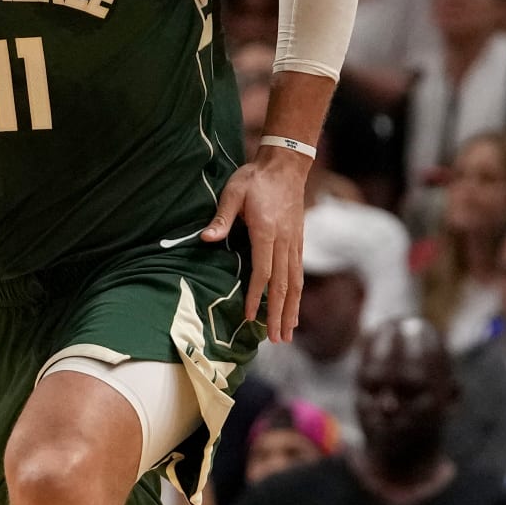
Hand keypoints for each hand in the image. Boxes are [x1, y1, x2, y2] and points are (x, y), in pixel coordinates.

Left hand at [201, 148, 311, 341]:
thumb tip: (206, 238)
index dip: (255, 296)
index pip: (262, 271)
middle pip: (282, 285)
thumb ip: (222, 217)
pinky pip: (298, 273)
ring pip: (295, 282)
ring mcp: (294, 243)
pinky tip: (294, 308)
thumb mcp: (233, 192)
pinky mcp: (298, 241)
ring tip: (288, 333)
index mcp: (266, 232)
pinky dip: (297, 294)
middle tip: (276, 340)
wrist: (286, 164)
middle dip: (278, 314)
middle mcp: (283, 241)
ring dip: (291, 309)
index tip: (249, 317)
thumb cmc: (255, 178)